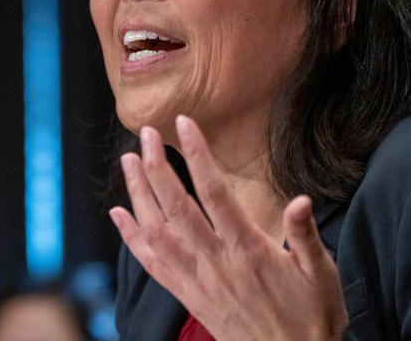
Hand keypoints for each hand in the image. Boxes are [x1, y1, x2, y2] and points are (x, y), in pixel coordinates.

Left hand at [110, 115, 347, 340]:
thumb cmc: (311, 316)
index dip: (197, 155)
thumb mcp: (323, 275)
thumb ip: (306, 236)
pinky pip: (151, 264)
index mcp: (248, 249)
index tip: (183, 123)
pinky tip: (118, 213)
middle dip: (156, 166)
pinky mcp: (186, 294)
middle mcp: (215, 261)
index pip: (215, 192)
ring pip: (156, 231)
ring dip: (137, 194)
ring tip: (127, 161)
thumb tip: (301, 200)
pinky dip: (130, 237)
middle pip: (176, 206)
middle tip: (145, 133)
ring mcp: (196, 279)